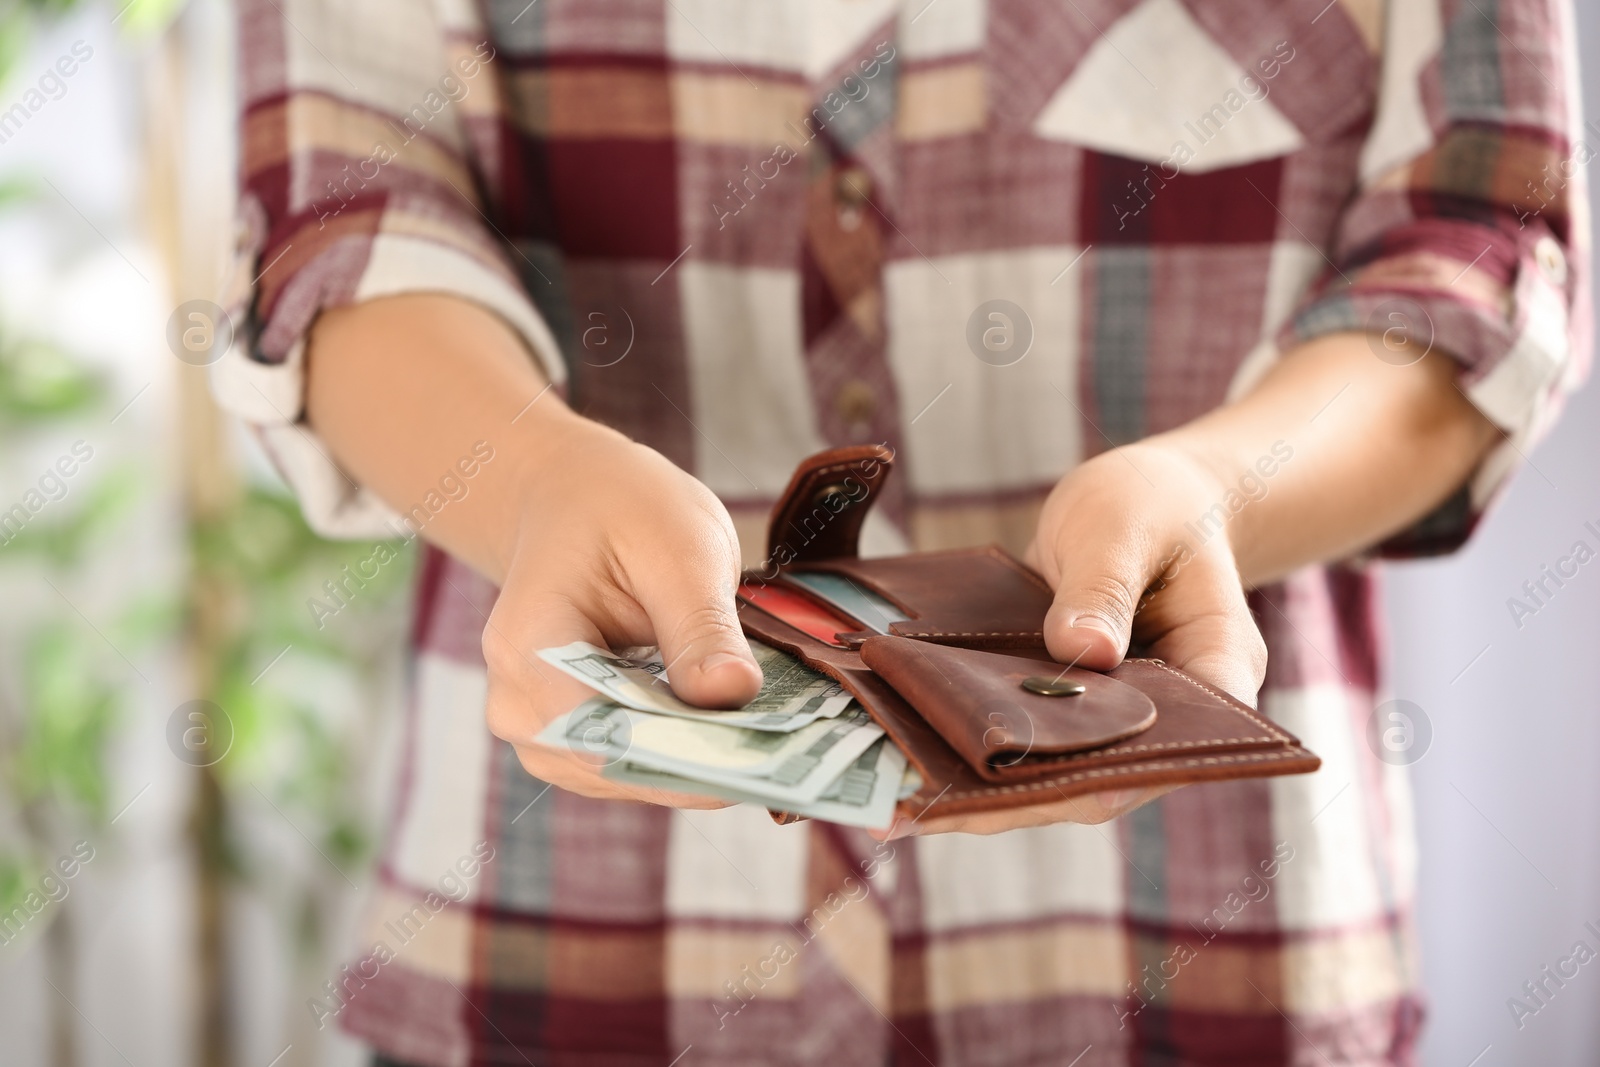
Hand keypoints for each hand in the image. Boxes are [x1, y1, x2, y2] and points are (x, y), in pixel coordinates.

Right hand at [479, 414, 764, 805]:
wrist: (575, 500)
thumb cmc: (620, 511)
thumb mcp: (677, 548)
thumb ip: (700, 624)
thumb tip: (733, 693)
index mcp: (529, 648)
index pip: (602, 734)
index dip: (683, 756)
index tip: (766, 761)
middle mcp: (520, 706)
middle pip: (617, 765)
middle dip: (704, 764)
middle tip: (794, 756)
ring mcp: (542, 731)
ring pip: (632, 775)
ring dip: (702, 764)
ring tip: (777, 745)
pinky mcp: (577, 740)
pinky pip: (637, 762)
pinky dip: (690, 751)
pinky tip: (742, 733)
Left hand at [879, 439, 1261, 838]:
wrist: (1150, 498)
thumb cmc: (1155, 504)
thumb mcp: (1125, 529)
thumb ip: (1105, 587)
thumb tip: (1083, 652)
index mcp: (1213, 672)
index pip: (1173, 748)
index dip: (1097, 780)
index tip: (1018, 793)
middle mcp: (1167, 717)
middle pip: (1095, 779)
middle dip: (1004, 803)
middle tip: (912, 814)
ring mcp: (1111, 720)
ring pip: (1048, 771)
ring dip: (972, 788)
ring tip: (887, 807)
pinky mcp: (1064, 708)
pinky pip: (1017, 736)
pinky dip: (964, 747)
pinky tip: (898, 755)